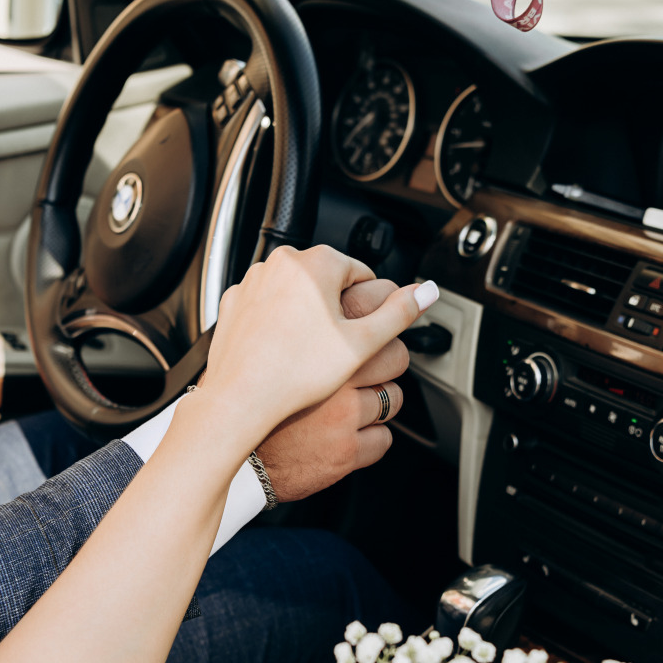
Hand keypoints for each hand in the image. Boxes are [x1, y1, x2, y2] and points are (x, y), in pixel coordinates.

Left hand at [203, 246, 432, 445]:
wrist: (239, 399)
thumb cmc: (295, 374)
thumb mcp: (361, 343)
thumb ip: (398, 313)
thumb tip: (427, 291)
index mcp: (315, 263)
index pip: (359, 274)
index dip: (365, 307)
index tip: (358, 333)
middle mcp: (279, 263)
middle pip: (325, 283)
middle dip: (334, 311)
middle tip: (331, 348)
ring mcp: (252, 281)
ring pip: (294, 294)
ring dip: (304, 317)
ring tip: (303, 354)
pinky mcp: (234, 303)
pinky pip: (266, 308)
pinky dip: (276, 324)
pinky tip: (279, 352)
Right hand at [257, 279, 410, 500]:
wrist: (229, 434)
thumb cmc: (252, 382)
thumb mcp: (282, 330)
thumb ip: (321, 307)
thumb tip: (371, 289)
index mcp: (321, 332)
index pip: (381, 301)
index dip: (386, 308)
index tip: (381, 318)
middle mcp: (337, 372)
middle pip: (397, 354)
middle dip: (386, 361)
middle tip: (364, 368)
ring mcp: (344, 413)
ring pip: (392, 398)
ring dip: (377, 401)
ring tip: (347, 402)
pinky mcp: (346, 449)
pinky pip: (382, 438)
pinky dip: (368, 436)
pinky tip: (343, 430)